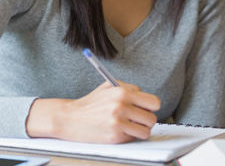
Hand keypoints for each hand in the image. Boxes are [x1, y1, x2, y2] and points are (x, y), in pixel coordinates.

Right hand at [26, 81, 160, 143]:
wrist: (70, 118)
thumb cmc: (90, 103)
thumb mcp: (108, 87)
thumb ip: (128, 88)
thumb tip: (144, 96)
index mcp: (122, 92)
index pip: (154, 102)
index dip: (150, 106)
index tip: (145, 108)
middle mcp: (121, 106)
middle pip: (152, 118)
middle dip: (147, 119)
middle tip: (138, 119)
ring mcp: (118, 123)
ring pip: (146, 131)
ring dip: (140, 130)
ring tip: (130, 126)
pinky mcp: (114, 136)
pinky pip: (133, 138)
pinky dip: (129, 136)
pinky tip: (119, 130)